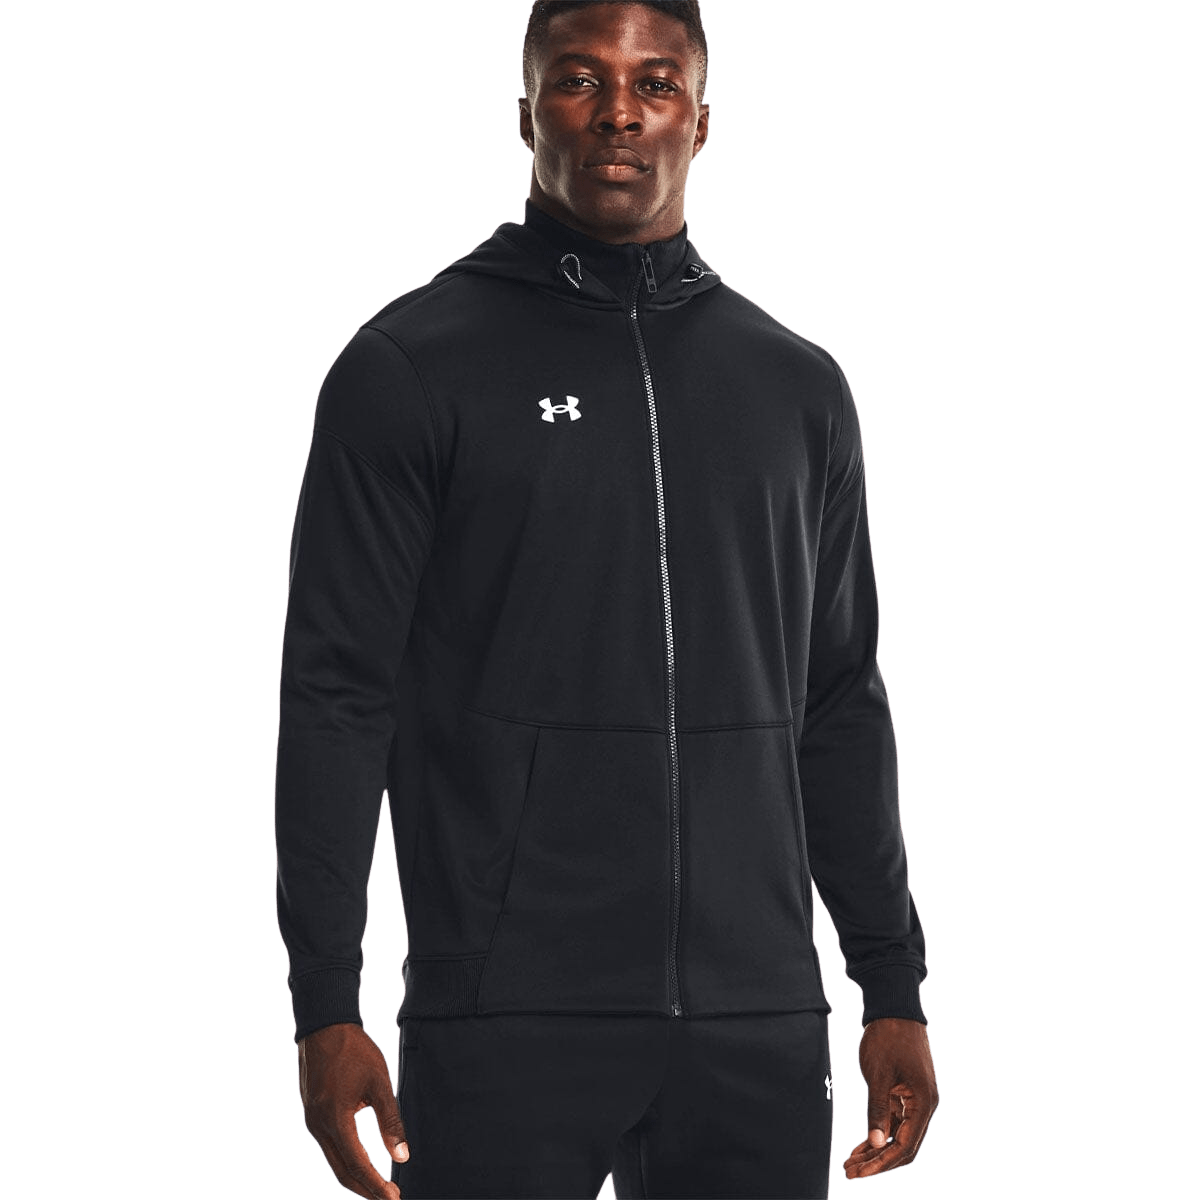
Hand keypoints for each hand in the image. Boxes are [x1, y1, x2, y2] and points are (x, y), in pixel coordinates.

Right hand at [298, 1022, 409, 1198]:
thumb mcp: (379, 1082)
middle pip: (341, 1172)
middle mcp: (318, 1126)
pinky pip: (328, 1147)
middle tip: (389, 1198)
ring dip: (355, 1177)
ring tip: (379, 1186)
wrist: (324, 1027)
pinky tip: (361, 1161)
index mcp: (335, 1119)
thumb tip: (402, 1156)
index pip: (357, 1164)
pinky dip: (345, 1161)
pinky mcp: (311, 1115)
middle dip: (365, 1190)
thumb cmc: (354, 1050)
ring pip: (333, 1162)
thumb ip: (390, 1120)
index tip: (393, 1198)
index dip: (375, 1185)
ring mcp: (311, 1122)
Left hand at [843, 1017, 937, 1179]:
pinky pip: (894, 1122)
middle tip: (850, 1173)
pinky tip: (861, 1145)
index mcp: (923, 1103)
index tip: (860, 1174)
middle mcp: (924, 1106)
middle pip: (903, 1147)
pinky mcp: (905, 1094)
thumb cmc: (888, 1038)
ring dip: (875, 1150)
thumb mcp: (878, 1074)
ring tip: (851, 1163)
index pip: (905, 1146)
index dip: (882, 1163)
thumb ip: (878, 1109)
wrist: (894, 1008)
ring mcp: (915, 1100)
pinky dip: (878, 1134)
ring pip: (897, 1136)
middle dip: (877, 1162)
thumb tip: (877, 1144)